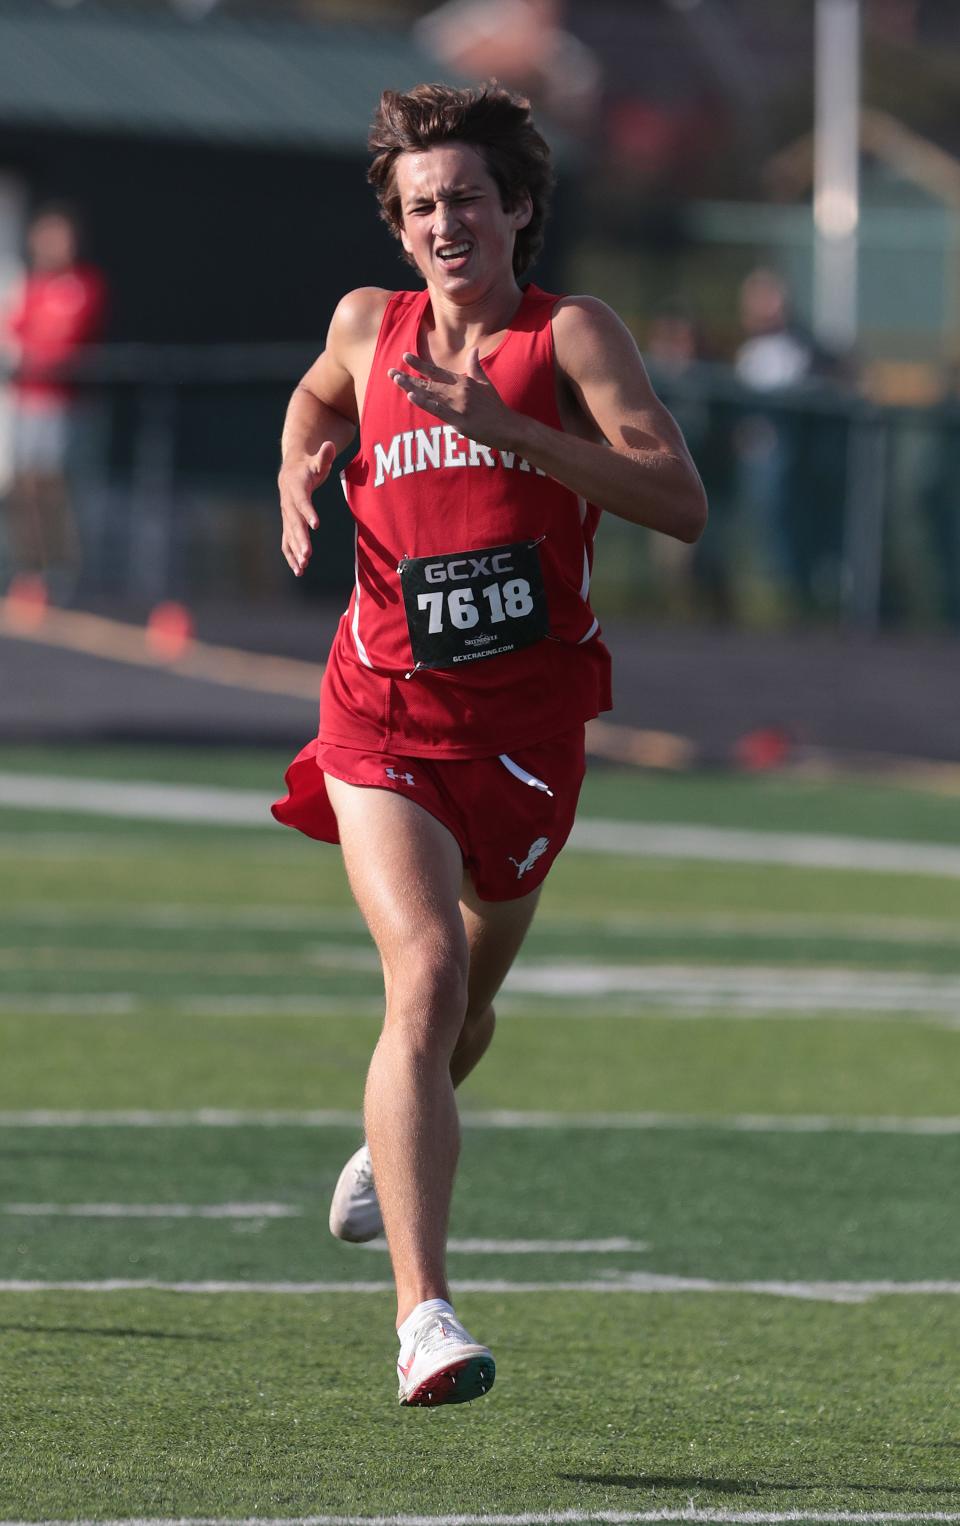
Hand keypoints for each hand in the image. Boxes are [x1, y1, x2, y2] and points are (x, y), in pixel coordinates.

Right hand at [278, 441, 336, 576]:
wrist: (291, 471)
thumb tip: (329, 444)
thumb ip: (323, 456)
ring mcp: (286, 515)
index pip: (301, 501)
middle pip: (294, 523)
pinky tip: (299, 569)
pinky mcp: (287, 524)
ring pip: (289, 535)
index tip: (315, 525)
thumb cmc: (308, 466)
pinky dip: (291, 555)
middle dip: (300, 539)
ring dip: (295, 551)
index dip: (308, 512)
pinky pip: (287, 541)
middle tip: (307, 555)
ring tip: (303, 566)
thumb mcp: (317, 460)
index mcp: (295, 488)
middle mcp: (288, 504)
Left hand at [388, 348, 515, 450]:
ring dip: (411, 386)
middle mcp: (459, 390)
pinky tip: (412, 396)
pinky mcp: (460, 420)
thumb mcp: (486, 384)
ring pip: (430, 393)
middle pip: (429, 382)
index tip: (405, 356)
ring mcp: (459, 404)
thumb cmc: (496, 408)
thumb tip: (474, 349)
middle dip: (409, 377)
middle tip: (391, 372)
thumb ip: (476, 367)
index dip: (420, 364)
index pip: (437, 371)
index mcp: (463, 382)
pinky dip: (425, 402)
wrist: (510, 427)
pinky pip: (438, 410)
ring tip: (396, 379)